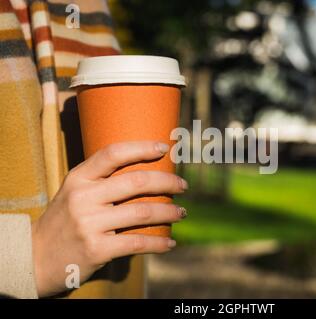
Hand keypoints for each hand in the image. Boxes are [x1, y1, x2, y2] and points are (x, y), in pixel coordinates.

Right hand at [31, 141, 187, 296]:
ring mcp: (89, 223)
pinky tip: (170, 242)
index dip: (142, 147)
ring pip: (142, 212)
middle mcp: (83, 197)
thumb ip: (102, 180)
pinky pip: (137, 243)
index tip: (164, 147)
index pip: (113, 153)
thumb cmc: (66, 219)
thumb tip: (148, 171)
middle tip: (183, 185)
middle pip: (136, 181)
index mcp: (79, 178)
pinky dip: (159, 243)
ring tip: (182, 212)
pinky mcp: (97, 249)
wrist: (37, 256)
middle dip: (167, 181)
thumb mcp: (75, 191)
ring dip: (169, 212)